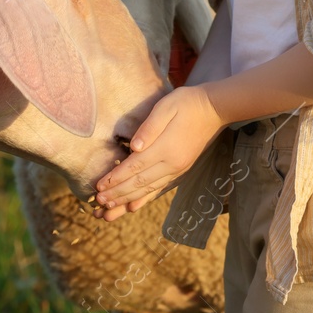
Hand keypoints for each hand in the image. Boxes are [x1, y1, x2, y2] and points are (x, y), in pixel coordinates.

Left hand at [93, 86, 222, 221]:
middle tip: (98, 203)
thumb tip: (134, 147)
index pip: (135, 167)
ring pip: (148, 190)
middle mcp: (171, 164)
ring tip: (109, 210)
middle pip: (139, 183)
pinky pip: (159, 188)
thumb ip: (149, 127)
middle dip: (117, 194)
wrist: (214, 110)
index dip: (115, 178)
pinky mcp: (179, 170)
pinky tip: (132, 207)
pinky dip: (144, 199)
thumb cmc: (187, 103)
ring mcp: (177, 169)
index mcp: (165, 148)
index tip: (98, 187)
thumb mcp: (166, 107)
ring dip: (126, 200)